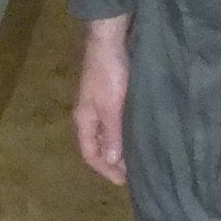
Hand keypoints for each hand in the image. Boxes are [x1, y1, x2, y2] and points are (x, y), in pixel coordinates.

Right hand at [73, 15, 131, 185]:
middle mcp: (89, 115)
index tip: (123, 182)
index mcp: (84, 119)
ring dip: (119, 149)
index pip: (90, 153)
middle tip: (133, 174)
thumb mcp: (111, 106)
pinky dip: (124, 134)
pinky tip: (136, 135)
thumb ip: (112, 133)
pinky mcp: (111, 95)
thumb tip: (112, 161)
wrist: (110, 39)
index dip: (105, 170)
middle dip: (112, 163)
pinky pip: (115, 123)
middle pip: (98, 146)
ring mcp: (99, 105)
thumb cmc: (109, 73)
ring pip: (107, 135)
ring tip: (137, 159)